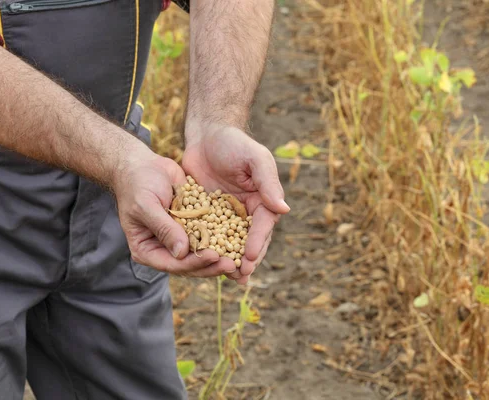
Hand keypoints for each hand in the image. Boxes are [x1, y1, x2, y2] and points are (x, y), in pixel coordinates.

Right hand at [113, 141, 236, 277]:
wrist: (143, 165)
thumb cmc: (138, 183)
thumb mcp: (146, 205)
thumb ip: (163, 228)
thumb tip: (182, 252)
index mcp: (147, 250)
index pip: (173, 264)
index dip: (194, 263)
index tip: (214, 256)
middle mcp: (163, 249)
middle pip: (190, 264)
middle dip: (211, 265)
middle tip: (233, 264)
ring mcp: (178, 238)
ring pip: (201, 253)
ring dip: (220, 255)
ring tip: (239, 257)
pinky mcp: (191, 226)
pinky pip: (207, 235)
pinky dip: (221, 238)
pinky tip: (238, 239)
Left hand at [182, 122, 289, 284]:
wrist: (206, 135)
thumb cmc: (233, 143)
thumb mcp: (254, 159)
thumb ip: (268, 183)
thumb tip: (284, 210)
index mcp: (263, 200)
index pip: (263, 227)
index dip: (257, 243)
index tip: (248, 258)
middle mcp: (247, 211)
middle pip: (249, 241)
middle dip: (246, 260)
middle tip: (239, 276)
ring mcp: (227, 215)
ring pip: (231, 243)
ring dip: (230, 261)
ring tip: (227, 279)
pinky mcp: (208, 215)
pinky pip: (210, 236)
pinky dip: (209, 250)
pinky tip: (203, 264)